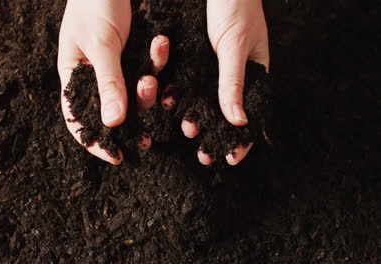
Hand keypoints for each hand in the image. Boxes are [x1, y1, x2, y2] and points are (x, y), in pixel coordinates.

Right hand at [58, 0, 169, 163]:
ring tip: (152, 77)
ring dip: (148, 90)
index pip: (78, 118)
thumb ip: (108, 83)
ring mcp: (116, 64)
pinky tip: (161, 42)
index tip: (115, 157)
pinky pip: (148, 67)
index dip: (93, 142)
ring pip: (134, 92)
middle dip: (130, 123)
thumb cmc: (94, 3)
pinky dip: (156, 61)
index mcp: (73, 75)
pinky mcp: (134, 52)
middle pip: (111, 110)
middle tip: (146, 138)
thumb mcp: (101, 45)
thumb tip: (112, 124)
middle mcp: (94, 74)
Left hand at [182, 0, 269, 164]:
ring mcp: (214, 67)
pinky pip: (187, 80)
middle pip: (226, 113)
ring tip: (186, 129)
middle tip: (203, 155)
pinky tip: (171, 103)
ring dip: (197, 116)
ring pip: (205, 100)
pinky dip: (180, 93)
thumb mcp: (235, 46)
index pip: (252, 113)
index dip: (244, 138)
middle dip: (216, 134)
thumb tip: (239, 121)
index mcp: (255, 73)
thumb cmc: (237, 7)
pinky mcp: (195, 57)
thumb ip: (234, 81)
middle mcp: (234, 74)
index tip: (232, 159)